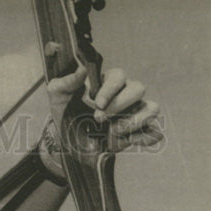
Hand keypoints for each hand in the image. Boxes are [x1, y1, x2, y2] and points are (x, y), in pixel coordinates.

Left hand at [47, 65, 162, 154]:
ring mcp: (134, 114)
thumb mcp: (57, 96)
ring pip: (152, 108)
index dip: (111, 89)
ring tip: (114, 131)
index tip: (97, 104)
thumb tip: (81, 70)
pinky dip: (146, 137)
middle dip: (120, 105)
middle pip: (138, 89)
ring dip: (135, 120)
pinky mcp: (136, 134)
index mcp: (108, 82)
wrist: (67, 141)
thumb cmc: (65, 112)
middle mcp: (125, 95)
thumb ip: (65, 82)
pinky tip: (129, 141)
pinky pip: (153, 133)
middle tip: (99, 119)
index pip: (119, 76)